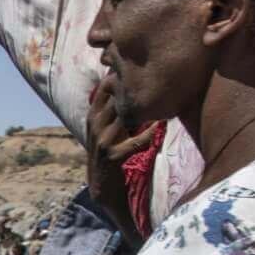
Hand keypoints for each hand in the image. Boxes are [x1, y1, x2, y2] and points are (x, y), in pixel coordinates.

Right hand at [86, 87, 156, 238]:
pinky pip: (134, 141)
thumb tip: (130, 87)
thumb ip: (115, 110)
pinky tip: (161, 124)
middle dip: (131, 85)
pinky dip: (149, 133)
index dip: (119, 76)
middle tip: (155, 75)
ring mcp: (102, 142)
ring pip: (122, 115)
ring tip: (161, 95)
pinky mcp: (113, 157)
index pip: (103, 89)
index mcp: (93, 118)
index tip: (140, 67)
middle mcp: (94, 127)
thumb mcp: (108, 129)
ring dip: (141, 105)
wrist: (102, 187)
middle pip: (111, 97)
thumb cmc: (111, 154)